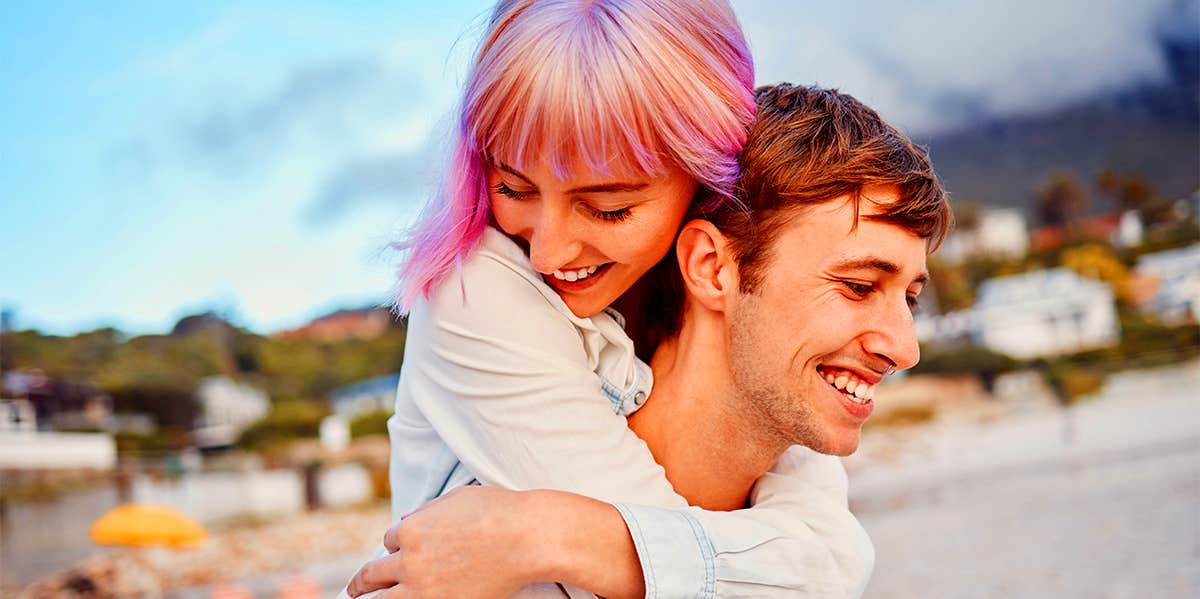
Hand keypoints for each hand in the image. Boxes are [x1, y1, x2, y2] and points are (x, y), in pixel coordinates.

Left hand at [346, 486, 538, 598]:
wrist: (528, 538)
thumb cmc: (498, 511)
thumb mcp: (455, 499)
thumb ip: (427, 512)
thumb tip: (407, 522)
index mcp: (411, 530)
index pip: (390, 541)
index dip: (397, 545)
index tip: (400, 550)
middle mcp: (410, 561)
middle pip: (373, 575)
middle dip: (363, 582)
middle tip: (356, 588)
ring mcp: (424, 589)